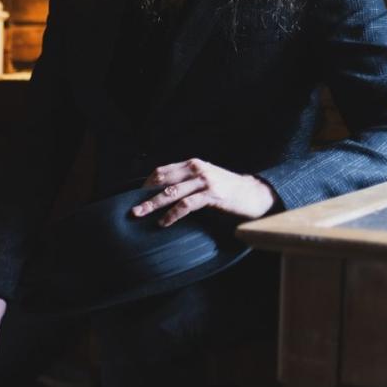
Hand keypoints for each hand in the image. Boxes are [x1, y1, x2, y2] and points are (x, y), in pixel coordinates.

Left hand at [130, 158, 277, 226]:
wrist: (254, 193)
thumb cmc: (228, 188)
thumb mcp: (206, 178)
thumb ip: (187, 180)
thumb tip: (164, 190)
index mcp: (192, 164)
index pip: (162, 171)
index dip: (147, 183)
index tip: (136, 196)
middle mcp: (196, 169)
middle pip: (163, 181)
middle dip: (145, 195)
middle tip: (132, 209)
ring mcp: (204, 181)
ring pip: (171, 193)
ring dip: (153, 205)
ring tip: (141, 215)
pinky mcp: (212, 195)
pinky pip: (186, 205)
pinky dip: (172, 214)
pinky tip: (164, 222)